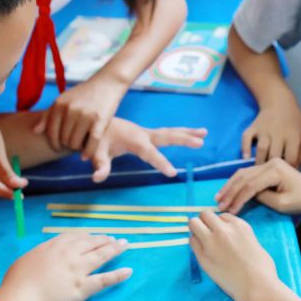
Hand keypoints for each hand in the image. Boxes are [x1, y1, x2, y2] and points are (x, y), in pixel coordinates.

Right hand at [2, 234, 131, 300]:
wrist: (23, 300)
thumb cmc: (17, 283)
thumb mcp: (25, 260)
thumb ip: (39, 255)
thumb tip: (44, 256)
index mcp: (53, 246)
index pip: (75, 237)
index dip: (86, 236)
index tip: (92, 237)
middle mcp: (69, 254)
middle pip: (91, 242)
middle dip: (104, 239)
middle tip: (113, 238)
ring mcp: (78, 270)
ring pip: (101, 255)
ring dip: (115, 249)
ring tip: (125, 245)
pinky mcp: (84, 287)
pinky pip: (105, 279)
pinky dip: (118, 275)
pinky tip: (129, 271)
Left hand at [34, 77, 126, 154]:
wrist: (108, 83)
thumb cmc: (84, 93)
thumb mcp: (64, 100)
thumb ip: (48, 114)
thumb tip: (35, 131)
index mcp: (59, 104)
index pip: (51, 133)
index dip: (54, 143)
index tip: (59, 147)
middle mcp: (70, 110)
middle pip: (63, 140)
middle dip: (67, 145)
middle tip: (74, 144)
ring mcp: (85, 115)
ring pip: (75, 143)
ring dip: (77, 149)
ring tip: (80, 146)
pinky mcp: (99, 120)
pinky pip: (91, 143)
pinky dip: (87, 153)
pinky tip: (85, 156)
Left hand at [86, 118, 206, 182]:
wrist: (95, 122)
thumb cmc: (96, 139)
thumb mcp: (95, 153)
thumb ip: (99, 165)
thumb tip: (97, 178)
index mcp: (133, 140)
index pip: (150, 153)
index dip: (161, 162)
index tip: (173, 173)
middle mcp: (143, 134)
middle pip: (167, 136)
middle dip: (183, 140)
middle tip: (200, 143)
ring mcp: (147, 133)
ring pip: (170, 132)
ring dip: (187, 133)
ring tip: (205, 134)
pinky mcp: (148, 134)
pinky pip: (167, 133)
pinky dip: (181, 132)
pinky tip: (194, 134)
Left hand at [189, 211, 280, 300]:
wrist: (256, 286)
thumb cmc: (261, 269)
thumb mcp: (253, 242)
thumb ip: (238, 236)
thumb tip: (229, 239)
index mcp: (239, 225)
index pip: (221, 216)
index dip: (220, 224)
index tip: (222, 233)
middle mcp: (223, 229)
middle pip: (205, 214)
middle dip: (205, 222)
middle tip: (208, 234)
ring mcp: (211, 242)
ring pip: (194, 223)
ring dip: (196, 229)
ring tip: (202, 241)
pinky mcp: (202, 256)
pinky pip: (192, 241)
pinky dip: (195, 243)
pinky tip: (203, 252)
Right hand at [215, 157, 300, 214]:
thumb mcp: (281, 204)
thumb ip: (262, 198)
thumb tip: (248, 195)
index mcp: (275, 170)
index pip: (250, 185)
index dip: (237, 198)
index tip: (229, 210)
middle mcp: (270, 162)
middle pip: (243, 176)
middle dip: (230, 191)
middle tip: (218, 204)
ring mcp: (269, 163)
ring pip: (243, 173)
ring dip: (230, 185)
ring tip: (219, 197)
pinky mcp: (269, 167)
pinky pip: (249, 174)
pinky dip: (238, 182)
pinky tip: (229, 190)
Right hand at [242, 102, 300, 166]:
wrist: (279, 101)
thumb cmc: (294, 122)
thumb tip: (295, 168)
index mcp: (293, 136)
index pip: (291, 159)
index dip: (289, 168)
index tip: (286, 172)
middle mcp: (278, 133)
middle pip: (275, 156)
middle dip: (274, 168)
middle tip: (272, 175)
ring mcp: (264, 130)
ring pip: (261, 149)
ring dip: (260, 162)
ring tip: (260, 171)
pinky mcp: (253, 127)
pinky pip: (246, 139)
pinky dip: (245, 149)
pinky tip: (246, 158)